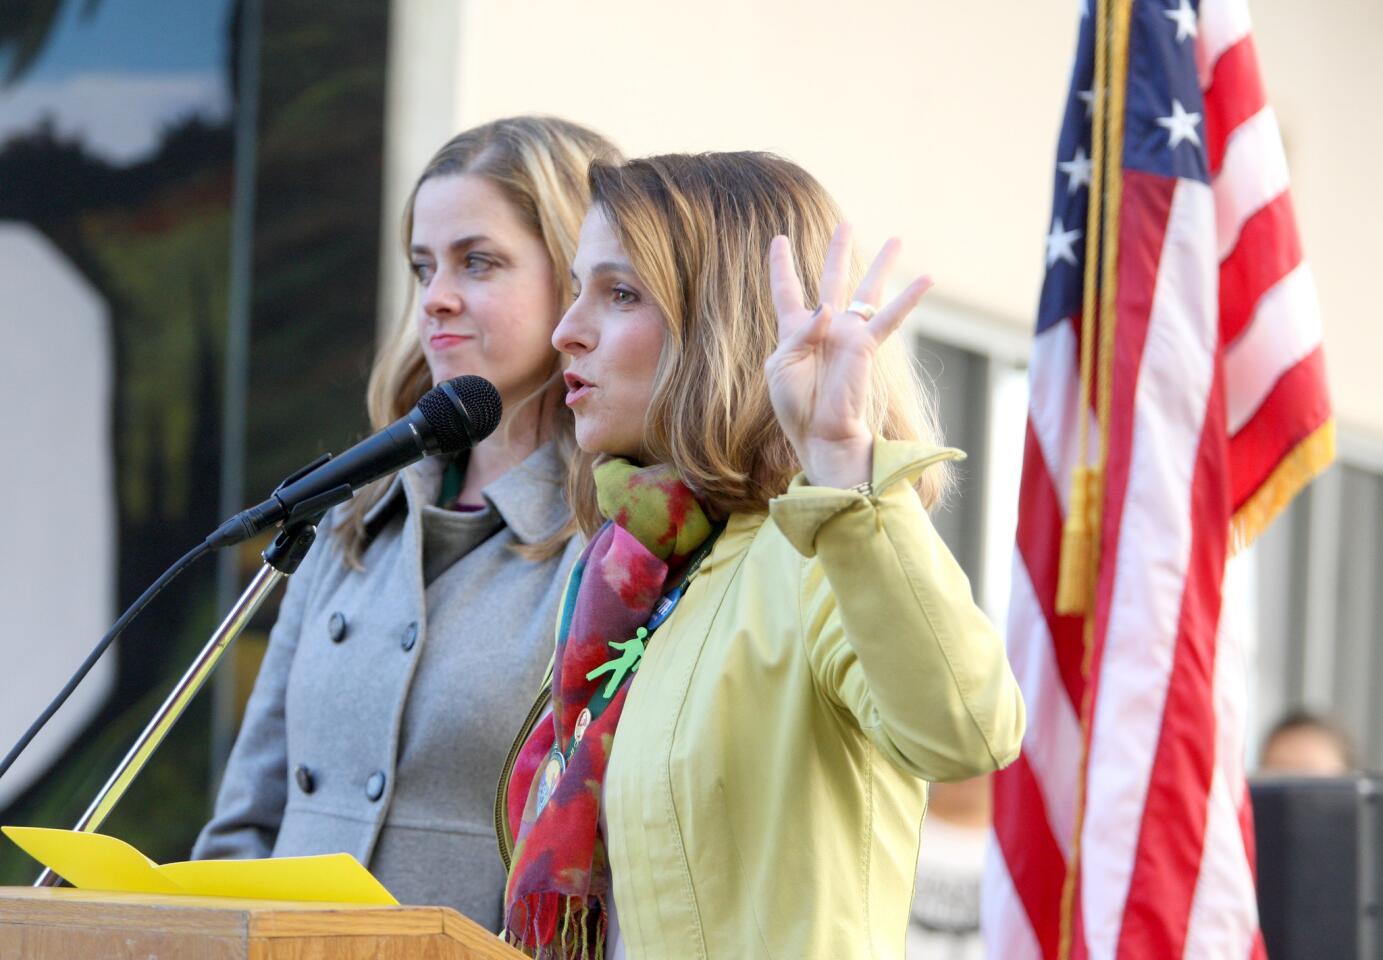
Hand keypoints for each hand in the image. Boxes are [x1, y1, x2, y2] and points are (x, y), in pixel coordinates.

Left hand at [766, 222, 933, 488]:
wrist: (819, 433)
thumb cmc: (795, 405)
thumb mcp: (781, 366)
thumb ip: (800, 333)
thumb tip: (828, 308)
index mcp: (796, 331)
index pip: (788, 290)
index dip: (782, 265)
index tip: (778, 239)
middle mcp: (825, 327)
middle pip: (832, 279)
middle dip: (837, 252)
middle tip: (846, 224)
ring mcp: (848, 334)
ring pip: (867, 291)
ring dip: (881, 265)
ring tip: (897, 240)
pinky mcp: (866, 346)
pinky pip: (890, 317)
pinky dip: (909, 298)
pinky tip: (927, 278)